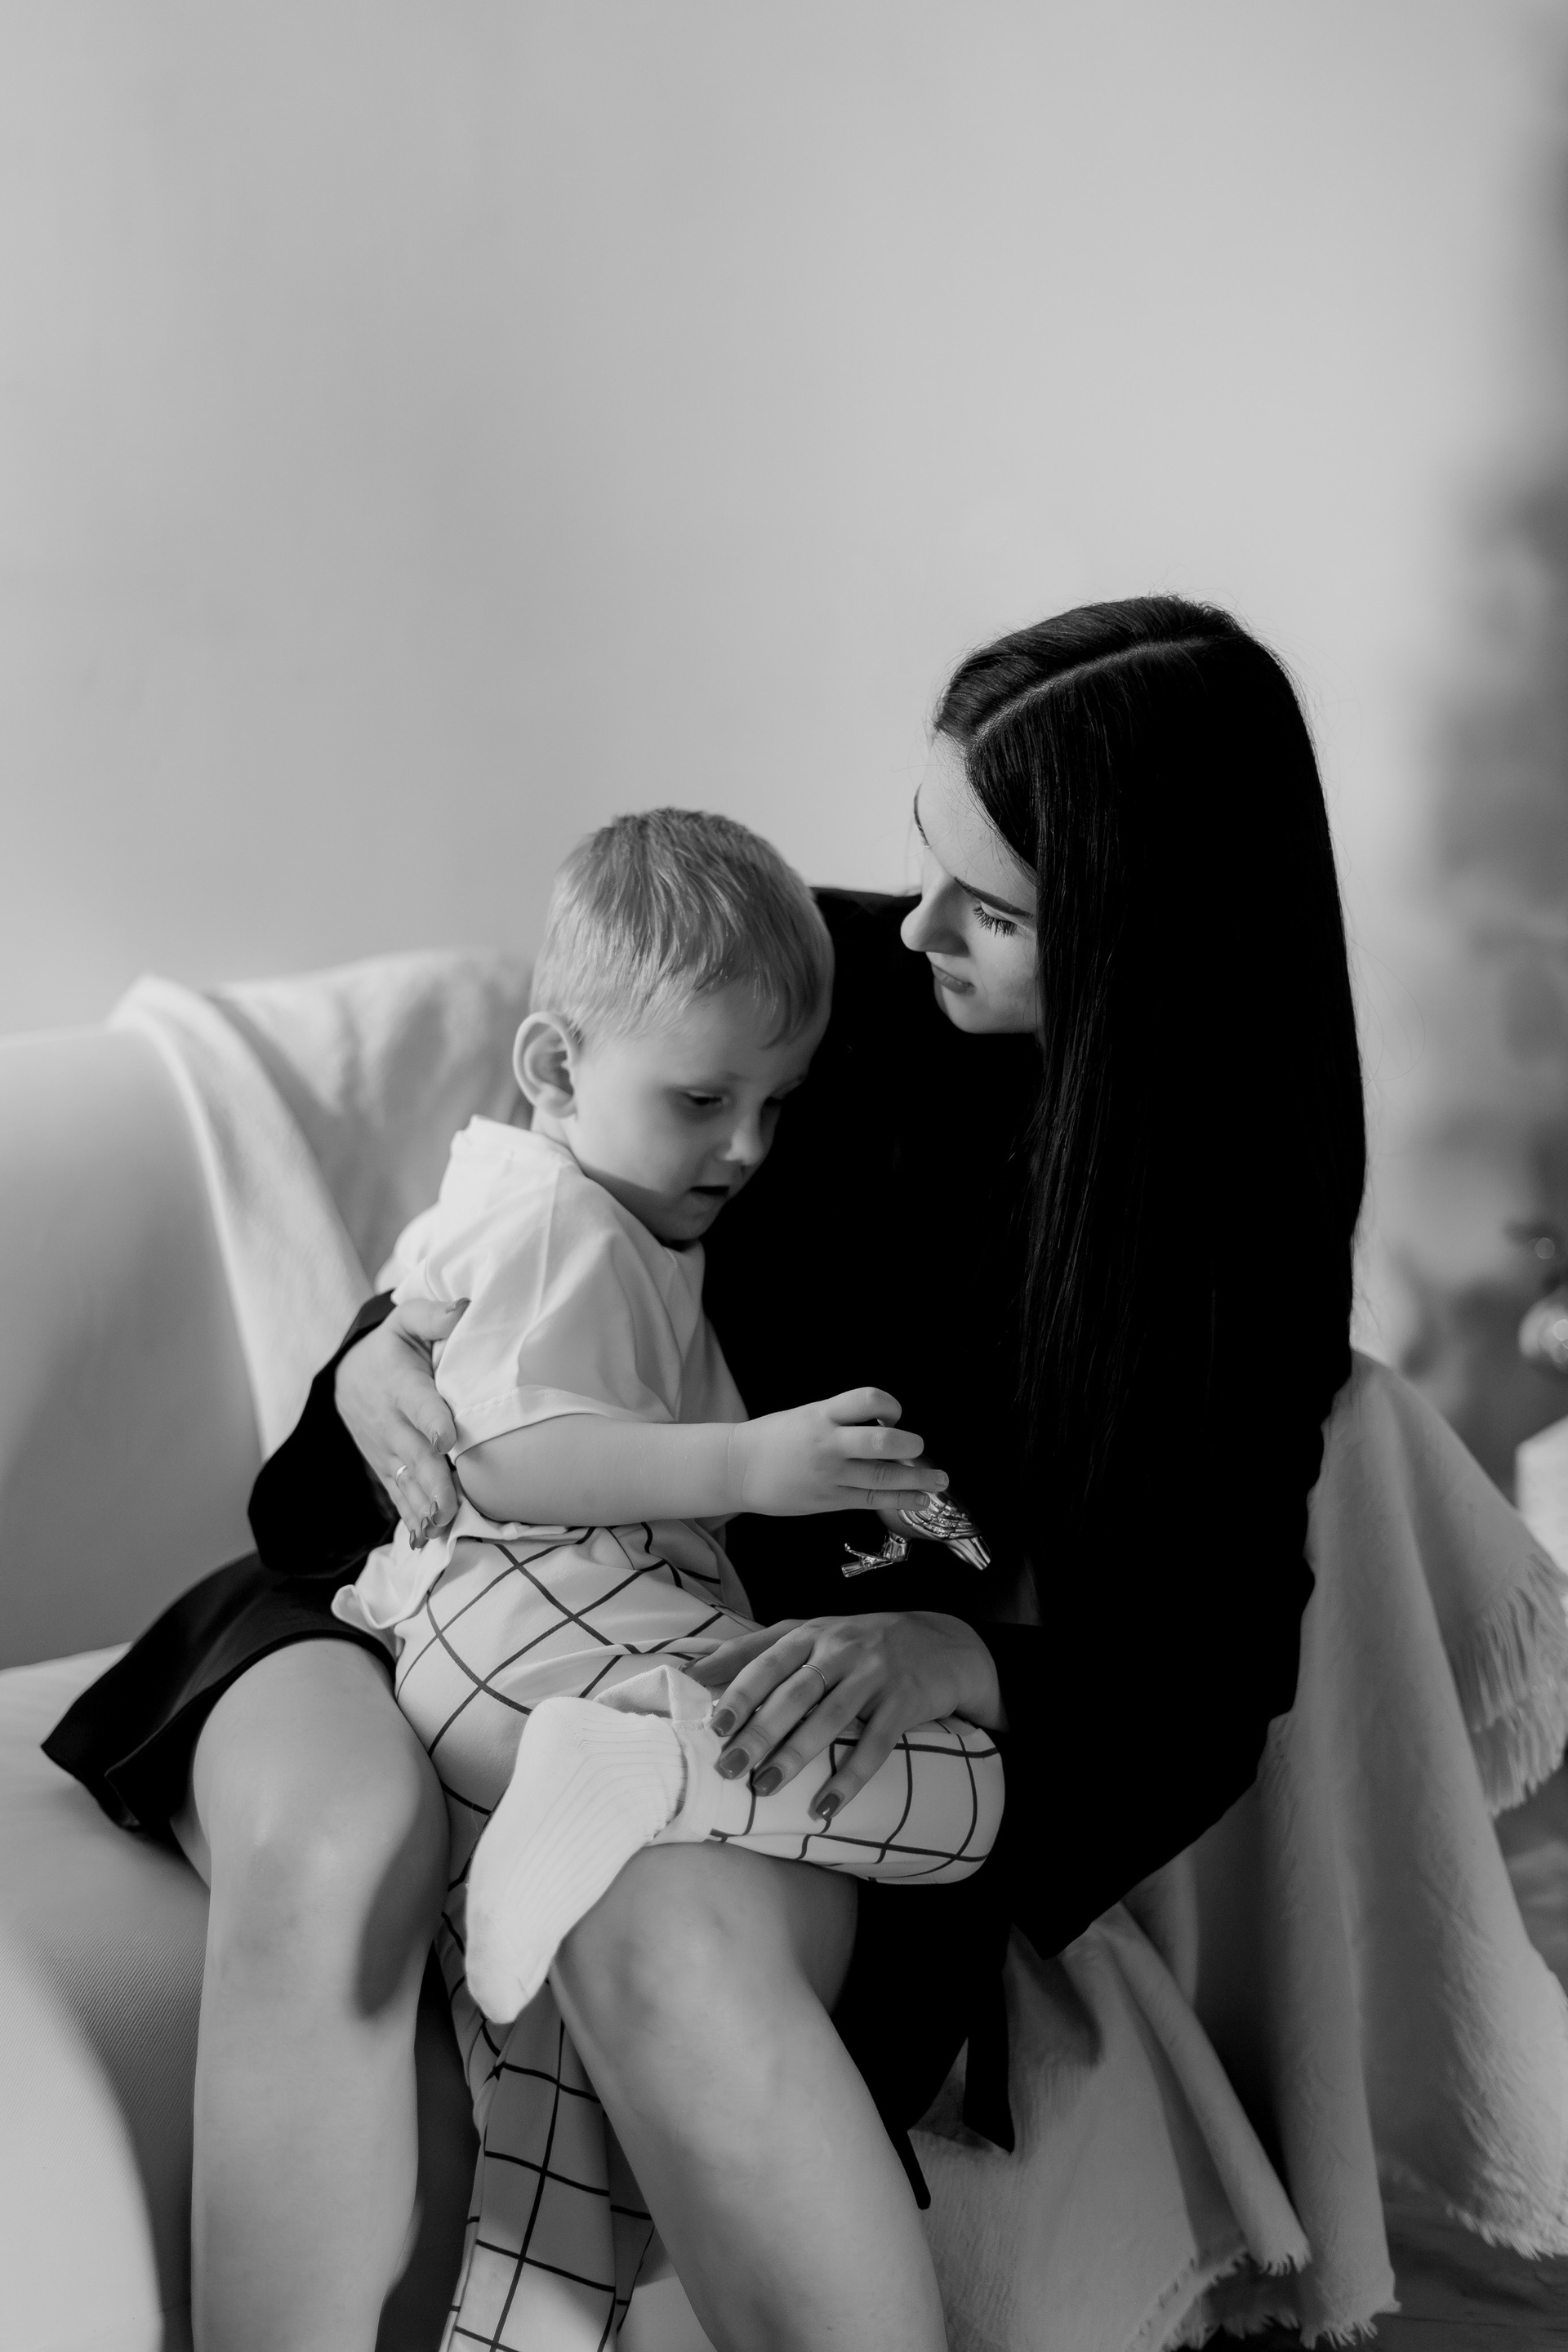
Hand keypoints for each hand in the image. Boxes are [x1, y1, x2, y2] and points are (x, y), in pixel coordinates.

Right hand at [334, 1297, 466, 1539]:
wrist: (349, 1377)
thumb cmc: (393, 1348)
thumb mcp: (406, 1321)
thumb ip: (432, 1316)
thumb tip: (463, 1311)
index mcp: (400, 1382)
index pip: (416, 1402)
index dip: (431, 1419)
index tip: (447, 1438)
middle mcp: (389, 1420)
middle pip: (413, 1452)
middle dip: (431, 1480)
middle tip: (450, 1506)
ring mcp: (385, 1449)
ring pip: (405, 1480)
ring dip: (422, 1505)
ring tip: (441, 1527)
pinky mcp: (384, 1467)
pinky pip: (397, 1493)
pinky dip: (409, 1515)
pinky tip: (425, 1537)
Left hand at [686, 1611, 1004, 1820]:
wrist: (944, 1644)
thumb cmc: (863, 1645)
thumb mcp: (817, 1634)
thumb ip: (763, 1649)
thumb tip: (698, 1669)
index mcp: (813, 1632)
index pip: (767, 1658)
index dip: (738, 1688)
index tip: (711, 1721)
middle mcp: (841, 1648)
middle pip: (794, 1691)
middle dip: (759, 1730)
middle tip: (728, 1766)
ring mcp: (875, 1674)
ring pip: (830, 1718)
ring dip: (795, 1755)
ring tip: (765, 1787)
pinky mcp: (905, 1702)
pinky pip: (875, 1744)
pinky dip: (850, 1777)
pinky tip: (826, 1806)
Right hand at [726, 1388, 947, 1515]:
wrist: (739, 1468)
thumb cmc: (775, 1439)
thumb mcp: (807, 1416)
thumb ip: (842, 1421)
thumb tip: (886, 1431)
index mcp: (822, 1414)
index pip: (867, 1399)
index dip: (890, 1405)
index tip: (895, 1414)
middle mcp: (828, 1443)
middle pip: (881, 1442)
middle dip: (911, 1445)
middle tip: (921, 1447)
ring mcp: (830, 1474)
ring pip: (883, 1477)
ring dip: (918, 1479)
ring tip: (940, 1480)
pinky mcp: (829, 1500)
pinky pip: (872, 1500)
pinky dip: (901, 1499)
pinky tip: (920, 1499)